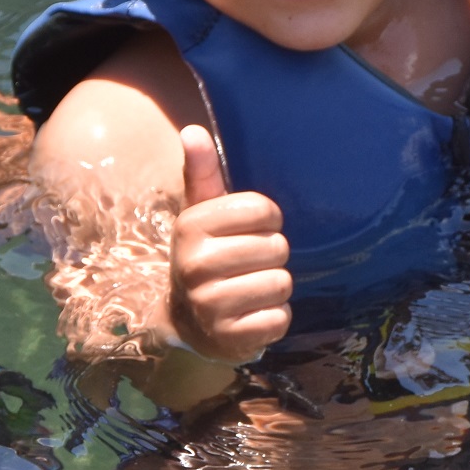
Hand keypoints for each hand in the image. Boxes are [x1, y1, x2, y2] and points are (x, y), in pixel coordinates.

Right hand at [169, 124, 290, 362]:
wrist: (187, 322)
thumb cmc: (207, 255)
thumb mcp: (202, 214)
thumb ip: (202, 172)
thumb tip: (192, 130)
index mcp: (191, 227)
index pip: (263, 210)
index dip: (268, 220)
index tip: (251, 230)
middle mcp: (195, 265)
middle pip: (276, 249)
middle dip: (272, 256)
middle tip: (250, 264)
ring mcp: (210, 305)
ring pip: (282, 283)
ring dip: (276, 287)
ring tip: (252, 288)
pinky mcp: (230, 338)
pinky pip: (280, 319)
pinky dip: (275, 317)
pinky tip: (253, 314)